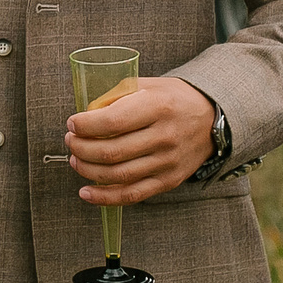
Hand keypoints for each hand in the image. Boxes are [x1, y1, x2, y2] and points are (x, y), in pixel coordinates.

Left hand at [64, 76, 215, 205]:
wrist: (212, 119)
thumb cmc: (171, 99)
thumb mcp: (146, 85)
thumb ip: (115, 97)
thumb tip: (84, 115)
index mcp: (157, 107)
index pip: (112, 122)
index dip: (85, 126)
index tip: (72, 124)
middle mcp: (164, 137)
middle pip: (111, 151)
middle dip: (80, 148)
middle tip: (70, 141)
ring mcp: (168, 162)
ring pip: (118, 175)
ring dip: (88, 170)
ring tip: (75, 160)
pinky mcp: (169, 180)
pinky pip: (132, 194)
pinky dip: (105, 197)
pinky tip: (86, 192)